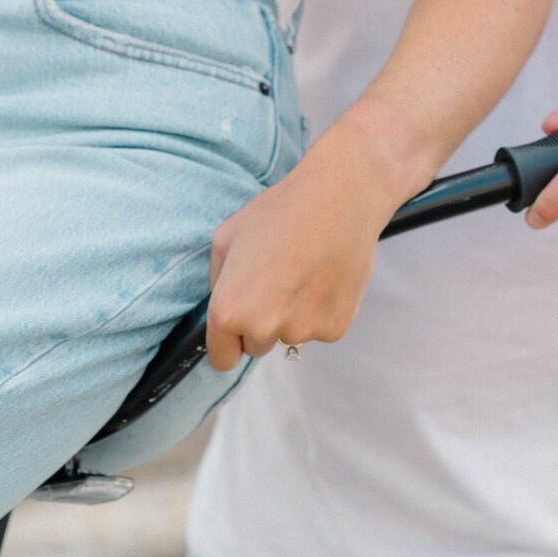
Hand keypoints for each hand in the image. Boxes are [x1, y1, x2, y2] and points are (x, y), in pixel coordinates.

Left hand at [206, 110, 426, 373]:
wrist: (340, 197)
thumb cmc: (279, 212)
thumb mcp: (226, 238)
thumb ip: (217, 282)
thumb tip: (222, 310)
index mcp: (229, 311)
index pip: (222, 359)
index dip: (227, 343)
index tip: (237, 331)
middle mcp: (263, 328)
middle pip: (256, 347)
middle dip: (261, 323)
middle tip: (276, 281)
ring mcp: (302, 331)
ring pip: (289, 336)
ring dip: (292, 315)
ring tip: (303, 272)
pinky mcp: (334, 327)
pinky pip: (319, 328)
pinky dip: (320, 310)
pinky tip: (323, 277)